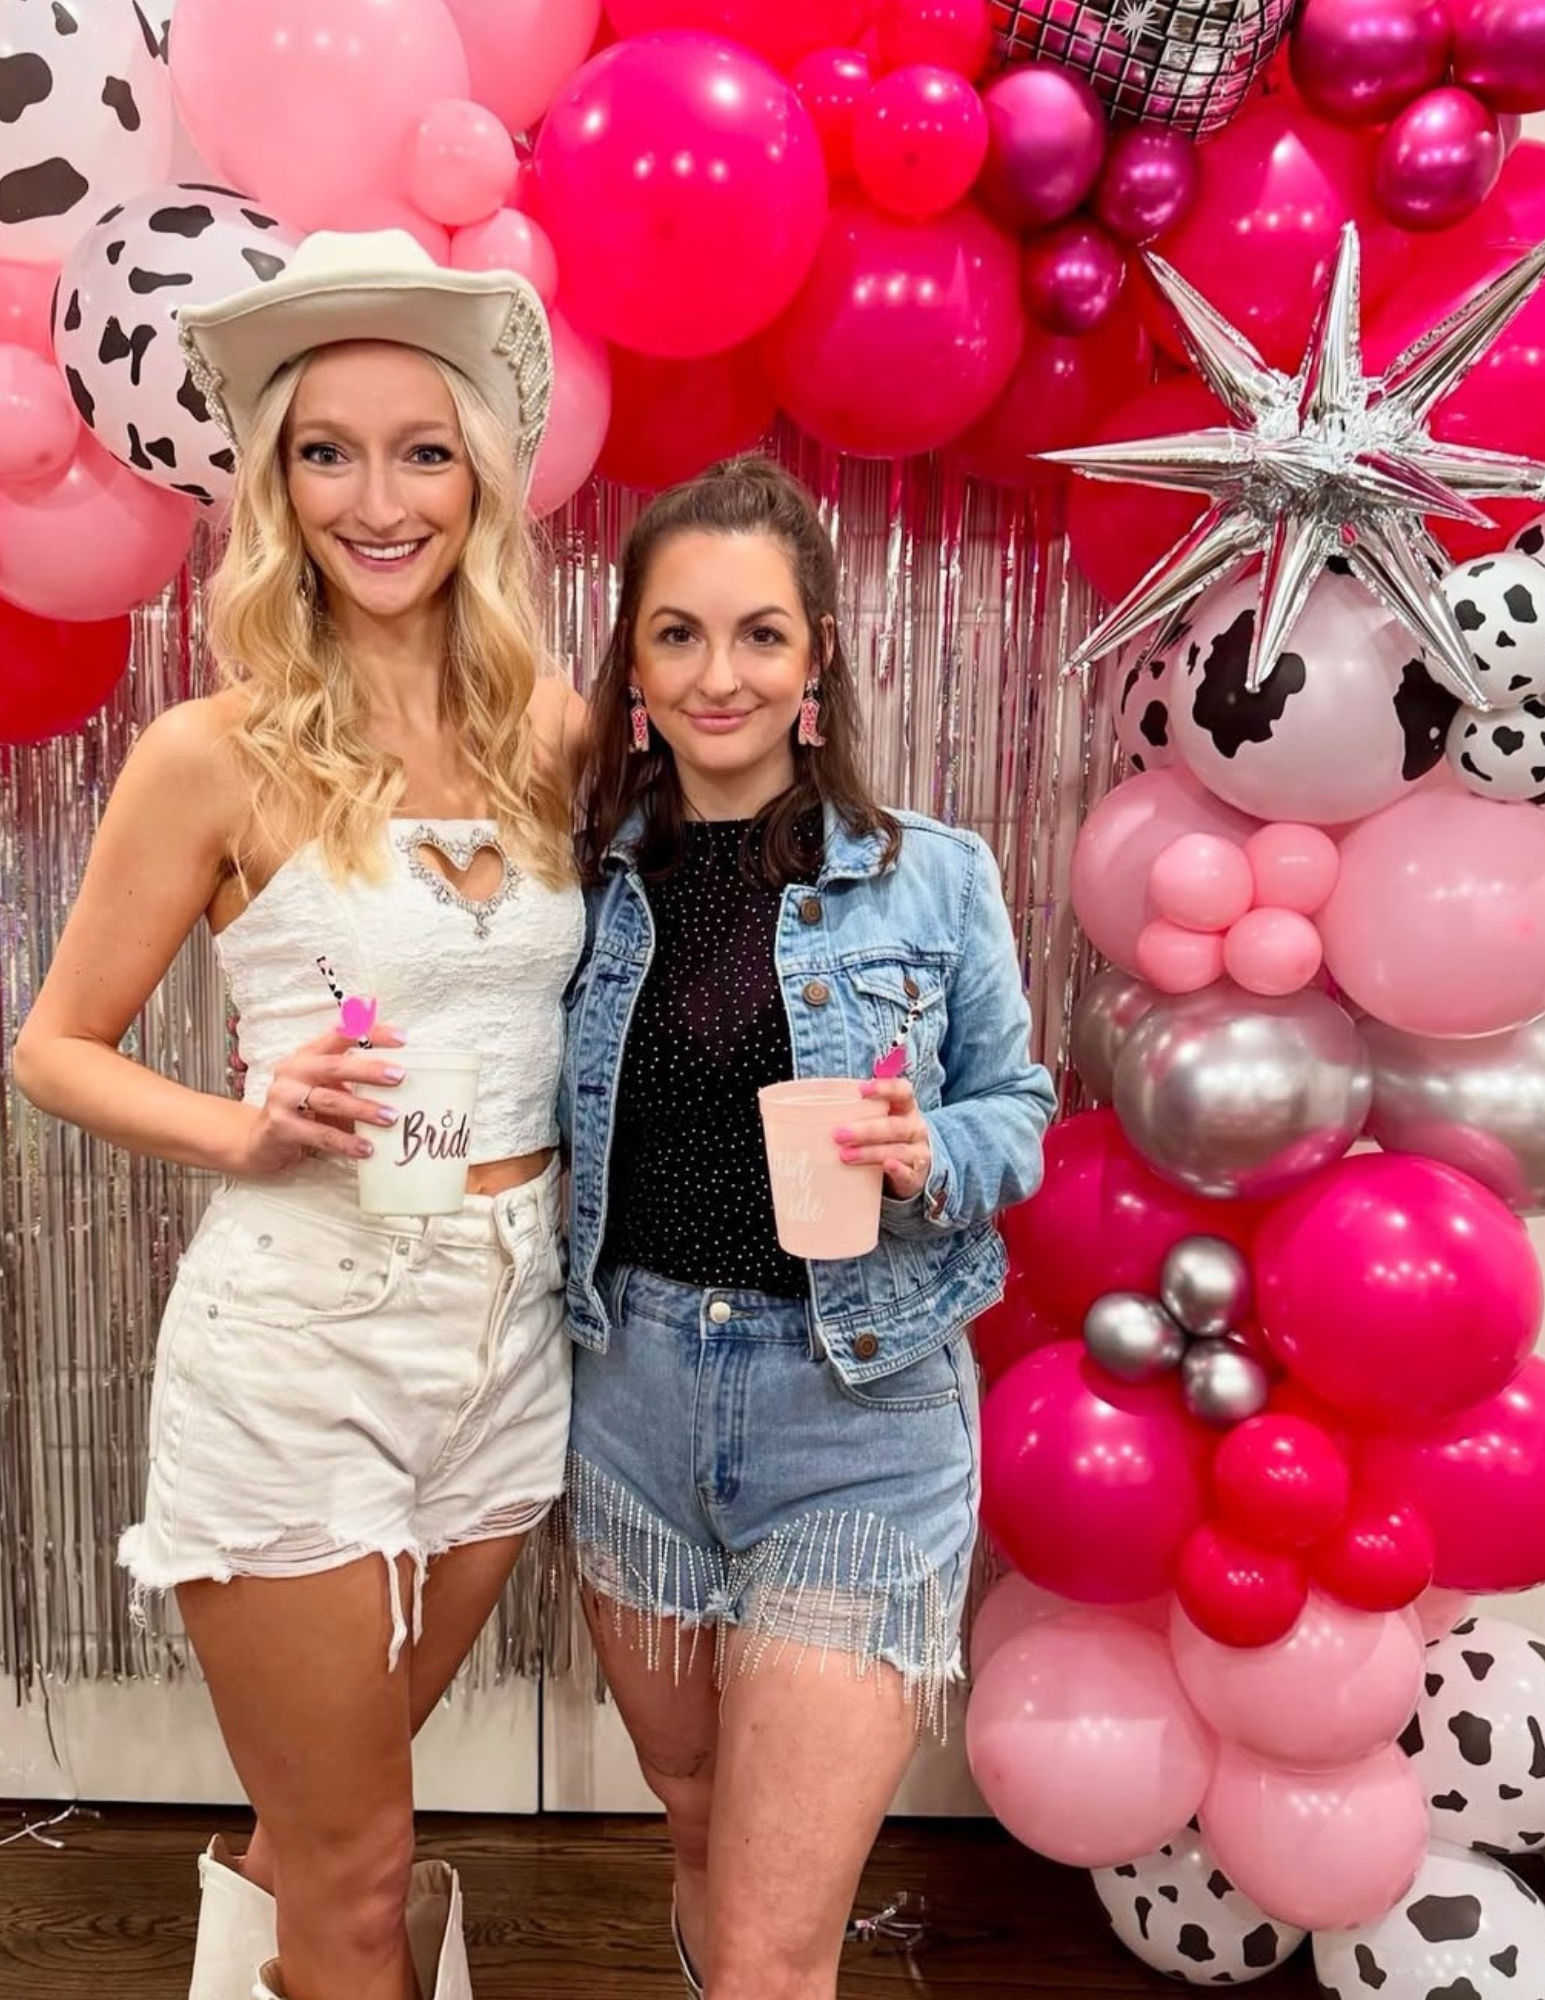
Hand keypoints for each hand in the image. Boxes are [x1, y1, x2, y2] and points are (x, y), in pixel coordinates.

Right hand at [235, 1024, 404, 1177]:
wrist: (259, 1141)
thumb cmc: (303, 1111)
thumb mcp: (326, 1089)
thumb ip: (353, 1080)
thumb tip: (401, 1081)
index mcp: (308, 1055)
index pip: (340, 1036)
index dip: (369, 1033)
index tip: (402, 1038)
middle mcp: (293, 1071)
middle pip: (334, 1066)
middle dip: (369, 1070)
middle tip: (399, 1076)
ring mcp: (283, 1098)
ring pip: (329, 1101)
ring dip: (363, 1109)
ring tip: (391, 1117)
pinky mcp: (280, 1127)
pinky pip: (320, 1134)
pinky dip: (346, 1142)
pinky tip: (366, 1148)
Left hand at [834, 1076, 931, 1201]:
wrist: (910, 1166)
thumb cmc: (886, 1136)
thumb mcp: (879, 1119)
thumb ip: (858, 1109)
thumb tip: (813, 1104)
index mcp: (905, 1107)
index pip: (902, 1091)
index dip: (885, 1088)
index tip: (862, 1090)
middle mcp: (915, 1127)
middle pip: (894, 1126)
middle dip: (865, 1130)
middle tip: (837, 1134)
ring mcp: (918, 1152)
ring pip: (897, 1150)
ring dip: (870, 1152)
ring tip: (845, 1156)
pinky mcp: (916, 1175)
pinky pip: (908, 1173)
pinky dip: (898, 1169)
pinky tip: (886, 1166)